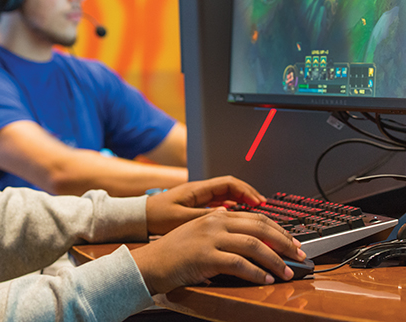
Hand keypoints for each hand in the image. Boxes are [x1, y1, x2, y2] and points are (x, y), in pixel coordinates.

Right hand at [130, 209, 305, 293]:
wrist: (149, 264)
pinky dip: (256, 272)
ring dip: (275, 260)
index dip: (278, 230)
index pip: (255, 218)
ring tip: (286, 272)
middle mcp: (215, 222)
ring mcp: (210, 238)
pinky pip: (239, 264)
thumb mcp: (199, 235)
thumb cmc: (174, 254)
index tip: (292, 242)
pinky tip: (265, 279)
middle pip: (260, 227)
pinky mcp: (205, 256)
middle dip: (284, 242)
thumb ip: (221, 232)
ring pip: (254, 245)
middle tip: (299, 255)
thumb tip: (250, 241)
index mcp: (215, 216)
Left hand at [145, 175, 265, 235]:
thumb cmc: (157, 215)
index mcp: (198, 189)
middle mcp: (202, 190)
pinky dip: (233, 211)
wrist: (141, 217)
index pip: (229, 183)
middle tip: (264, 209)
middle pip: (233, 188)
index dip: (246, 192)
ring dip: (243, 204)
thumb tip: (226, 213)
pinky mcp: (198, 207)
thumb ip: (203, 216)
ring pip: (228, 197)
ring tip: (256, 216)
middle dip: (250, 197)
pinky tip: (240, 222)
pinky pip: (221, 204)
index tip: (259, 203)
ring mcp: (200, 198)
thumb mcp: (180, 218)